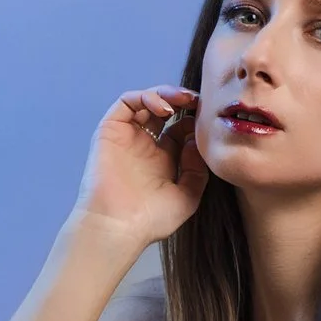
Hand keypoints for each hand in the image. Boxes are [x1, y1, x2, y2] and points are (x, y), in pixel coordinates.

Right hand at [72, 85, 209, 246]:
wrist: (118, 226)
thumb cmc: (150, 220)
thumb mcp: (187, 196)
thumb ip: (197, 169)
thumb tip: (195, 140)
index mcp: (163, 160)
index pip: (181, 128)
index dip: (196, 119)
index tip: (210, 119)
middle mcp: (145, 146)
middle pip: (166, 110)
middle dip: (184, 101)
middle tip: (199, 102)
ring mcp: (127, 137)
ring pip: (146, 101)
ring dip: (167, 94)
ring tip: (184, 100)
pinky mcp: (110, 131)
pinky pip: (127, 102)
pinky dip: (146, 97)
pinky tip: (164, 108)